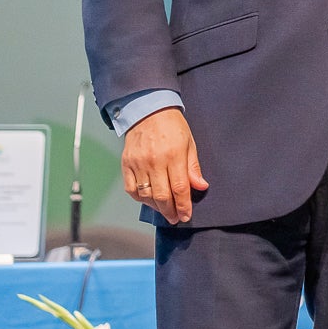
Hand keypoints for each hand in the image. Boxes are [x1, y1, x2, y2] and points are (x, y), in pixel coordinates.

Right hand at [121, 107, 206, 223]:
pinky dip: (140, 198)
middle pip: (162, 196)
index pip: (179, 188)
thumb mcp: (189, 143)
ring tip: (164, 210)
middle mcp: (154, 161)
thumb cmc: (172, 126)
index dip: (183, 206)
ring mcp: (138, 163)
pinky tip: (148, 200)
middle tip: (175, 218)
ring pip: (146, 195)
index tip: (186, 215)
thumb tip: (201, 186)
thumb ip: (193, 168)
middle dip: (170, 211)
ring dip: (156, 207)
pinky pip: (131, 189)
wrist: (148, 110)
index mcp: (174, 155)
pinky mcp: (126, 164)